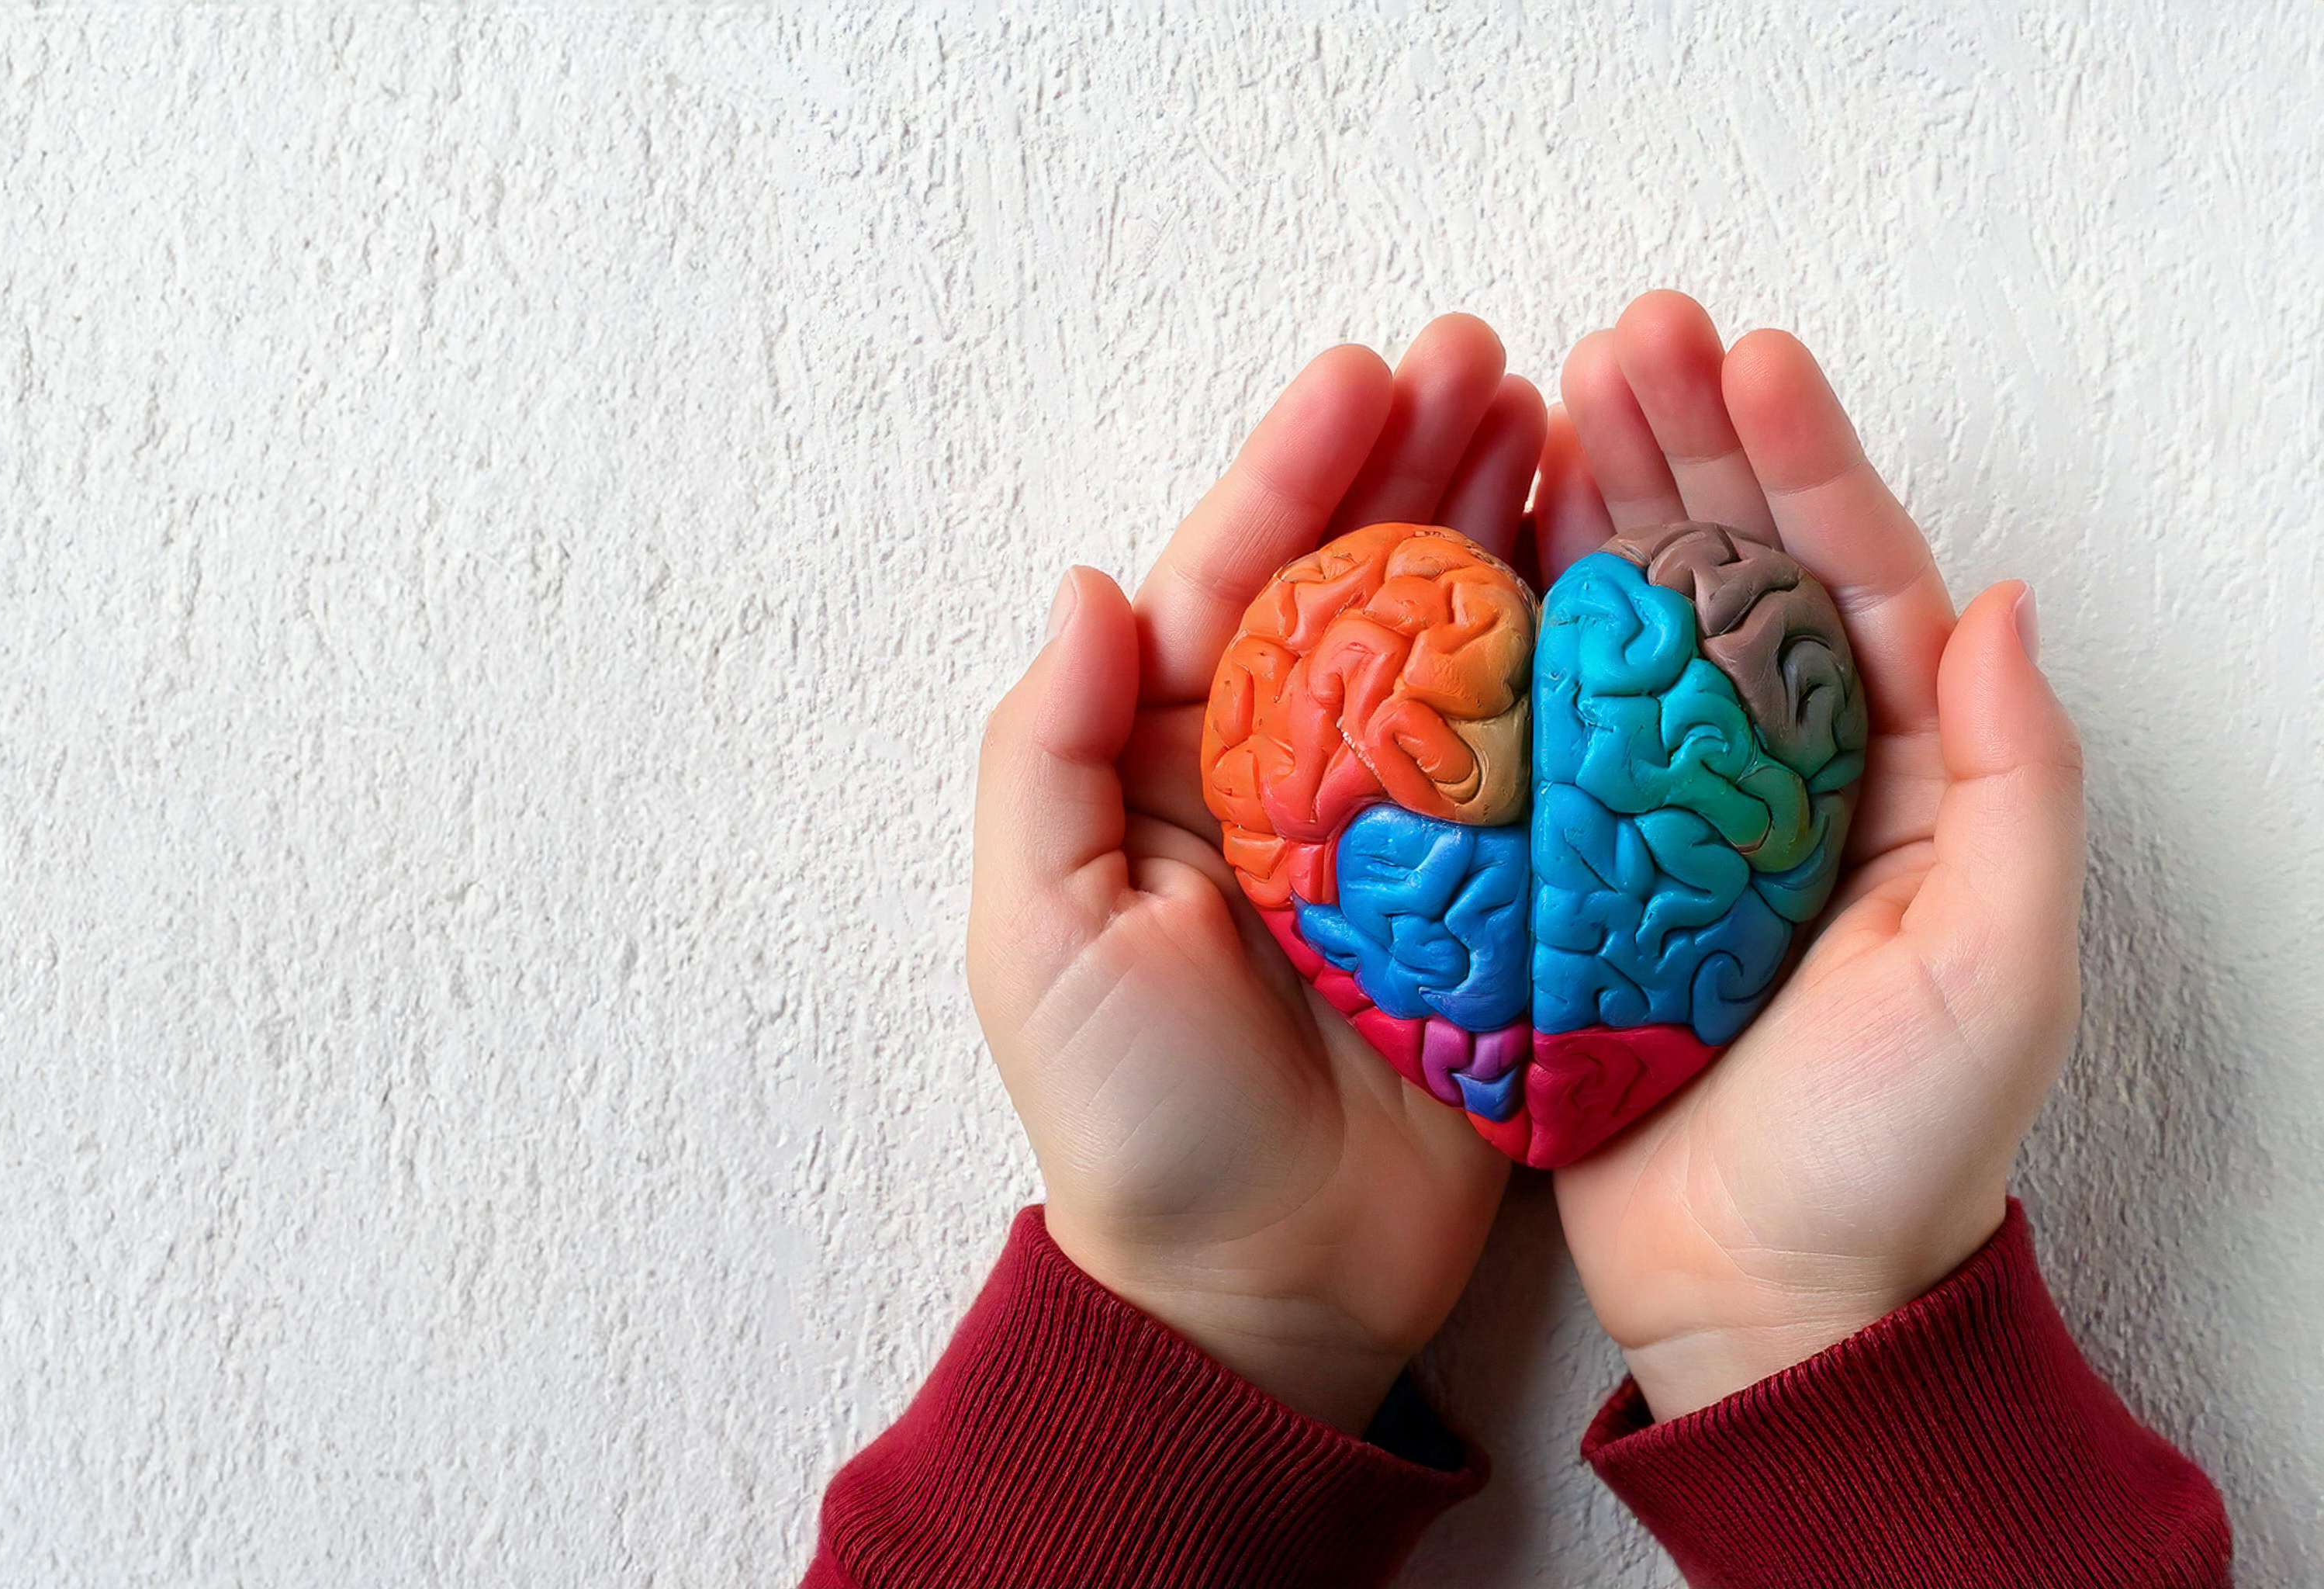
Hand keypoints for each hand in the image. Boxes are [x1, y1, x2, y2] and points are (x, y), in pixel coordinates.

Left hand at [972, 317, 1540, 1429]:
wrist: (1256, 1290)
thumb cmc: (1127, 1121)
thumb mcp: (1039, 935)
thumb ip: (1048, 756)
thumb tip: (1087, 586)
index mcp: (1171, 769)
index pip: (1235, 581)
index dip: (1298, 471)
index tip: (1367, 371)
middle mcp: (1289, 780)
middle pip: (1359, 584)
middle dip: (1418, 461)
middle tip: (1497, 355)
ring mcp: (1402, 836)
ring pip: (1460, 642)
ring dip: (1508, 524)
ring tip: (1571, 413)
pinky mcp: (1498, 903)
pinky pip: (1545, 755)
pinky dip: (1582, 656)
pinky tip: (1631, 566)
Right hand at [1543, 291, 2086, 1418]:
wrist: (1765, 1301)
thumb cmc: (1899, 1150)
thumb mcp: (2001, 964)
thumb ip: (2015, 782)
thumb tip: (1993, 603)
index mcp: (1892, 780)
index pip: (1847, 580)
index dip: (1796, 460)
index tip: (1742, 351)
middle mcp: (1773, 780)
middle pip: (1724, 572)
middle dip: (1675, 439)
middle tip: (1619, 329)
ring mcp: (1660, 824)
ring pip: (1620, 624)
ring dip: (1585, 501)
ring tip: (1536, 389)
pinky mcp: (1564, 881)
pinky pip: (1530, 728)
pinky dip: (1500, 629)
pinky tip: (1463, 548)